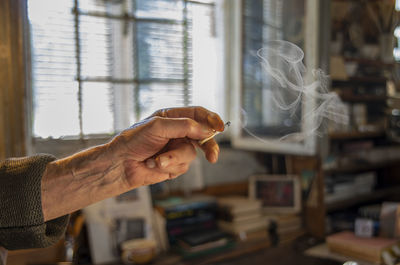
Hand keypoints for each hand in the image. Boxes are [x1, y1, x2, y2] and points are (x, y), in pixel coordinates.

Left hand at [109, 106, 223, 188]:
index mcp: (173, 117)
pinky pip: (182, 166)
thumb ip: (184, 126)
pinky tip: (153, 164)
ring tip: (157, 160)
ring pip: (191, 154)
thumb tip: (206, 130)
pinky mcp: (174, 165)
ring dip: (173, 158)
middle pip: (203, 136)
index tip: (220, 127)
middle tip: (212, 156)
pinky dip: (168, 166)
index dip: (211, 119)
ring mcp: (176, 149)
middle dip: (208, 146)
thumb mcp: (158, 126)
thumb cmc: (133, 140)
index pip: (198, 114)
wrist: (120, 164)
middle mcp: (177, 132)